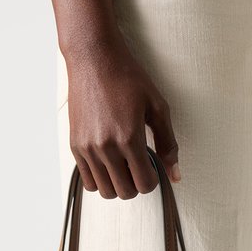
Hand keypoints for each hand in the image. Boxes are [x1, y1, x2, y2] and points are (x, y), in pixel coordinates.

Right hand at [65, 42, 179, 197]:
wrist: (94, 58)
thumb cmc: (128, 78)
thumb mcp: (158, 107)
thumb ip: (168, 143)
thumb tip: (176, 176)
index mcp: (128, 138)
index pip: (144, 185)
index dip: (153, 180)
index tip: (152, 166)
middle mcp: (105, 147)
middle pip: (125, 192)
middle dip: (136, 184)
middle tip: (139, 165)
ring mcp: (87, 147)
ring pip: (105, 190)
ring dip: (118, 184)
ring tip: (124, 164)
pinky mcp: (75, 144)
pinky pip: (87, 180)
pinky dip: (101, 178)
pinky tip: (109, 161)